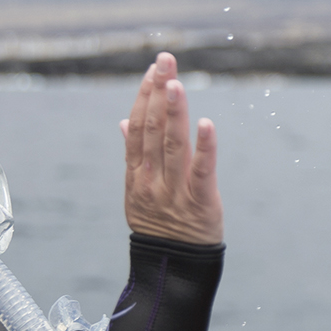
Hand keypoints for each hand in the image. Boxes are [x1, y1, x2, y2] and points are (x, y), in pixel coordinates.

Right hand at [119, 53, 223, 244]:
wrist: (172, 269)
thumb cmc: (159, 225)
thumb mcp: (136, 191)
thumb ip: (134, 155)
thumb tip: (123, 122)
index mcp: (136, 174)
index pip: (137, 128)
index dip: (144, 97)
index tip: (153, 70)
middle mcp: (151, 179)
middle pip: (153, 130)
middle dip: (159, 93)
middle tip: (165, 61)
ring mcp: (174, 191)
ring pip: (172, 146)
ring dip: (174, 112)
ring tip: (176, 83)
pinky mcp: (200, 202)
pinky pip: (202, 171)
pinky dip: (205, 147)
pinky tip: (207, 124)